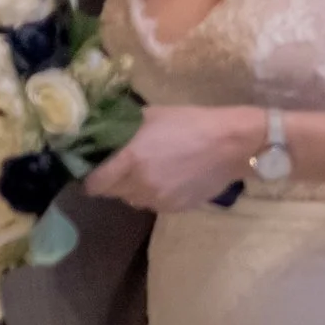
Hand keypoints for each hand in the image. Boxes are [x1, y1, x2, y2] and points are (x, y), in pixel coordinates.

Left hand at [84, 106, 255, 213]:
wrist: (232, 145)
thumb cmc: (192, 123)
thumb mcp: (152, 116)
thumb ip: (124, 130)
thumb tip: (102, 134)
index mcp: (131, 159)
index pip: (94, 184)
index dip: (92, 177)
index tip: (96, 169)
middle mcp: (140, 185)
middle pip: (112, 193)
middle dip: (114, 180)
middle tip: (126, 165)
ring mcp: (157, 200)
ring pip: (133, 200)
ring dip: (135, 188)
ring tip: (152, 170)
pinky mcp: (174, 209)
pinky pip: (154, 204)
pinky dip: (155, 193)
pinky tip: (171, 177)